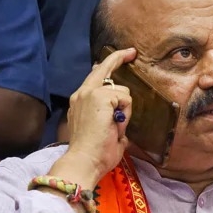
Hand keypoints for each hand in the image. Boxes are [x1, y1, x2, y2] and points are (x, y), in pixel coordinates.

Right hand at [49, 47, 136, 186]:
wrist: (84, 160)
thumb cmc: (95, 153)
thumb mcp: (103, 130)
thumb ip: (110, 118)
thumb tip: (120, 118)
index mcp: (80, 102)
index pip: (95, 77)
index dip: (108, 65)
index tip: (121, 57)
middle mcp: (82, 93)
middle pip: (103, 68)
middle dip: (118, 57)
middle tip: (132, 52)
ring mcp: (90, 93)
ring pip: (122, 91)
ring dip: (125, 110)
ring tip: (115, 128)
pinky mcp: (101, 96)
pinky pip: (126, 99)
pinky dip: (126, 114)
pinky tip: (116, 125)